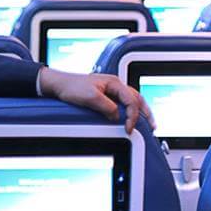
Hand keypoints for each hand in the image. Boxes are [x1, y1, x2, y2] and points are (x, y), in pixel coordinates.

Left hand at [38, 67, 155, 133]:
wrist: (58, 85)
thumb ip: (107, 107)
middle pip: (137, 99)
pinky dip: (129, 111)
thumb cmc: (71, 87)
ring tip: (147, 123)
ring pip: (131, 100)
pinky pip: (122, 103)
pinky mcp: (105, 95)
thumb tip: (118, 117)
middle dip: (146, 112)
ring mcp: (110, 90)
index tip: (129, 127)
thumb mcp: (90, 98)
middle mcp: (114, 85)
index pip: (131, 100)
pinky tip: (129, 118)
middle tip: (152, 126)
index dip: (133, 116)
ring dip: (140, 111)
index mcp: (114, 83)